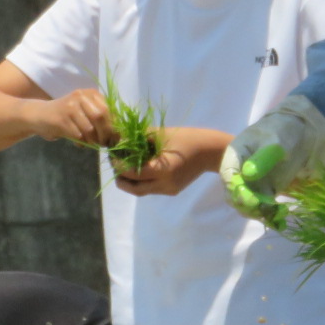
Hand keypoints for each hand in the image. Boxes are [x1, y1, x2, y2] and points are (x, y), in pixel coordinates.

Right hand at [26, 89, 113, 145]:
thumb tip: (119, 135)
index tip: (116, 139)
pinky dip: (81, 143)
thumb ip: (101, 118)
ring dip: (93, 141)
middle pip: (100, 118)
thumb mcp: (85, 110)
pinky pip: (78, 136)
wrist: (39, 115)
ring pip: (89, 129)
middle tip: (106, 144)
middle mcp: (81, 97)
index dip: (115, 126)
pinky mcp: (61, 120)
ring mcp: (70, 107)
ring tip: (91, 144)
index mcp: (91, 94)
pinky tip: (78, 143)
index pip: (109, 110)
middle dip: (106, 134)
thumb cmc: (67, 115)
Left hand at [115, 127, 229, 196]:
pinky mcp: (172, 190)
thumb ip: (141, 136)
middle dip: (121, 179)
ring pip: (142, 191)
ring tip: (124, 167)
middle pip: (134, 189)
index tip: (112, 155)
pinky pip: (152, 188)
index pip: (133, 173)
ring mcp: (169, 190)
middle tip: (114, 165)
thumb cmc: (189, 138)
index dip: (119, 166)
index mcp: (163, 170)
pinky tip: (139, 169)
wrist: (212, 151)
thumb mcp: (163, 134)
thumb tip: (121, 137)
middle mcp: (165, 185)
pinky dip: (142, 181)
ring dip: (130, 181)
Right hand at [220, 95, 324, 222]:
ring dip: (258, 212)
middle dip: (246, 205)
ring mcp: (253, 183)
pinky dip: (269, 214)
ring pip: (247, 204)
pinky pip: (262, 207)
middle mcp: (240, 172)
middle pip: (234, 194)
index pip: (228, 175)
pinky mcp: (266, 191)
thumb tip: (248, 174)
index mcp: (236, 155)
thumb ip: (263, 156)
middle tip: (262, 210)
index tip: (248, 198)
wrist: (299, 131)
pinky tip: (280, 217)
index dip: (234, 189)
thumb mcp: (274, 140)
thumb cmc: (283, 130)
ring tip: (275, 214)